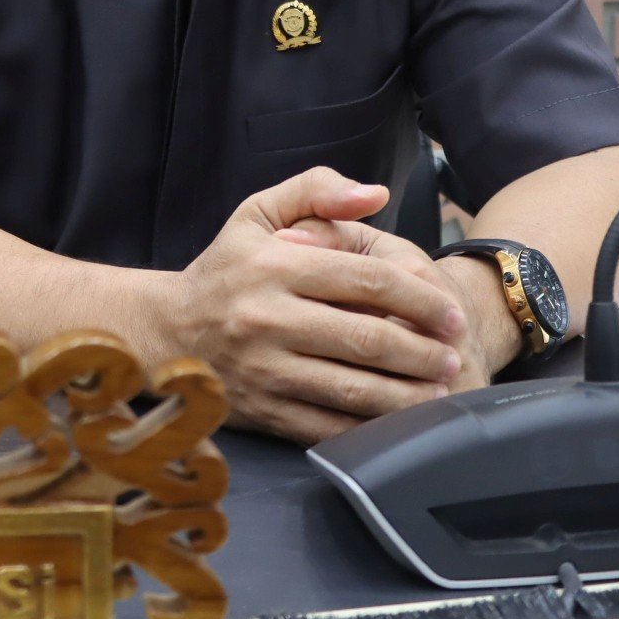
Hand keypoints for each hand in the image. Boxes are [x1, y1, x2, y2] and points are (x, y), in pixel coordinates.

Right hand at [164, 167, 472, 444]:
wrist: (165, 332)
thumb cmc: (225, 270)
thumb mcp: (257, 214)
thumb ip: (316, 190)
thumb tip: (375, 194)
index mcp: (274, 266)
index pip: (367, 280)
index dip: (421, 299)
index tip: (451, 314)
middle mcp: (267, 319)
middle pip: (368, 339)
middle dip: (424, 352)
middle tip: (453, 357)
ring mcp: (264, 370)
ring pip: (354, 389)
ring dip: (408, 394)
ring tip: (439, 391)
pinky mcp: (263, 411)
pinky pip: (329, 426)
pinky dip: (371, 427)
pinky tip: (398, 421)